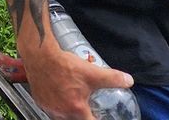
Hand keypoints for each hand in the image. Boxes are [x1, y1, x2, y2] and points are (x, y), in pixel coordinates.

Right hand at [19, 44, 134, 119]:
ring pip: (62, 117)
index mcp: (77, 109)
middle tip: (86, 108)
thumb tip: (128, 80)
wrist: (40, 56)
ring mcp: (50, 108)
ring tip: (73, 102)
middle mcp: (62, 113)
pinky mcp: (40, 101)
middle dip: (83, 115)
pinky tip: (60, 96)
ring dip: (70, 112)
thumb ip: (112, 78)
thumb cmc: (64, 65)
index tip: (98, 116)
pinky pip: (51, 110)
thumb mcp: (92, 72)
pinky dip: (57, 106)